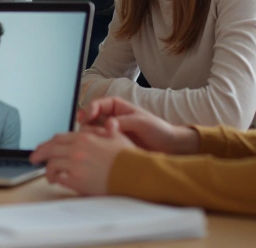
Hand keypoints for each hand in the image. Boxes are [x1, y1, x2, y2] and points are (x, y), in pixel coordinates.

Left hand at [30, 118, 134, 194]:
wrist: (135, 174)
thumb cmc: (128, 157)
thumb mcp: (114, 136)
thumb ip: (99, 131)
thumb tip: (90, 127)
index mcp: (84, 138)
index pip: (58, 138)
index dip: (48, 143)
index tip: (44, 147)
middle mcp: (77, 150)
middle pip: (50, 150)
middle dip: (39, 153)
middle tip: (33, 158)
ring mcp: (75, 165)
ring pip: (52, 165)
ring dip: (47, 170)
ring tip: (48, 175)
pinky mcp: (77, 181)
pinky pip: (59, 178)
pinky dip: (57, 179)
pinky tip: (58, 181)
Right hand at [78, 97, 198, 154]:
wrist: (169, 147)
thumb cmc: (158, 130)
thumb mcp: (141, 121)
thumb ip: (123, 121)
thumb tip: (107, 125)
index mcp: (116, 106)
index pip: (96, 104)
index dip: (89, 110)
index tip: (88, 118)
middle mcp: (110, 117)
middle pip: (89, 118)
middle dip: (87, 125)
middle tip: (88, 133)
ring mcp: (110, 132)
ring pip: (92, 132)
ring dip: (90, 136)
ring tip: (95, 143)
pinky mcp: (112, 145)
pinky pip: (99, 144)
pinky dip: (96, 146)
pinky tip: (100, 150)